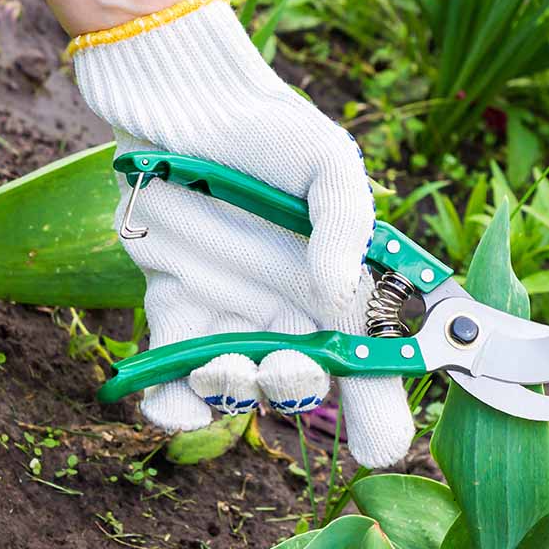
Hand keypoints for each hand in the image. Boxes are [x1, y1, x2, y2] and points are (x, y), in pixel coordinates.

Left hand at [72, 0, 415, 468]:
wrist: (188, 105)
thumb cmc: (270, 129)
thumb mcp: (328, 162)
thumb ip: (344, 222)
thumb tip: (336, 289)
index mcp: (339, 288)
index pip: (372, 365)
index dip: (380, 414)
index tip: (379, 443)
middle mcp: (289, 311)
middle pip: (301, 386)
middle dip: (294, 393)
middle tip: (287, 368)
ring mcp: (231, 312)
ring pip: (236, 387)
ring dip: (232, 392)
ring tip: (225, 362)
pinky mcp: (174, 304)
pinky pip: (170, 372)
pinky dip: (168, 403)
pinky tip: (169, 401)